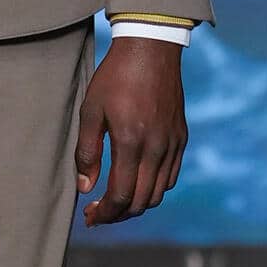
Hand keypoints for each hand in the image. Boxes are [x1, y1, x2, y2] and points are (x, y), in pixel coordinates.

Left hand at [74, 38, 187, 226]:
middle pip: (141, 201)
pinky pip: (171, 176)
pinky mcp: (181, 137)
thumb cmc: (115, 77)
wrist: (151, 48)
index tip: (90, 217)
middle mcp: (157, 147)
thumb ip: (87, 152)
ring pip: (159, 193)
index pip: (121, 195)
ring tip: (116, 204)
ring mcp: (172, 143)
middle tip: (98, 215)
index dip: (105, 213)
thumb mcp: (91, 110)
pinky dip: (153, 189)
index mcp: (131, 141)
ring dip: (136, 205)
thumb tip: (85, 187)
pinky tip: (136, 183)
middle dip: (118, 215)